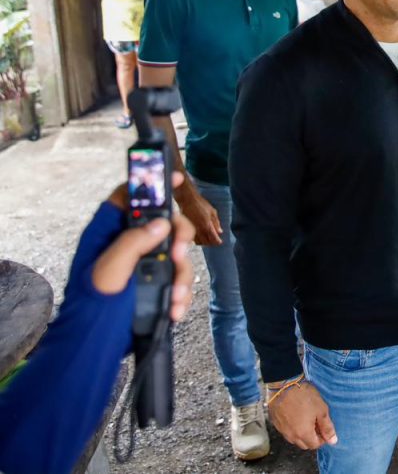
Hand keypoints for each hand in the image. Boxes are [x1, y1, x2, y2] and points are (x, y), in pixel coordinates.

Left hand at [92, 172, 195, 320]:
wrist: (96, 342)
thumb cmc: (93, 304)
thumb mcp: (109, 269)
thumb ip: (133, 242)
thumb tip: (162, 223)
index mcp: (110, 233)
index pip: (131, 198)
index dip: (152, 185)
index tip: (174, 179)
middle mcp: (130, 244)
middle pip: (166, 223)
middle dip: (178, 239)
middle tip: (176, 255)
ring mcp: (145, 263)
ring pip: (177, 253)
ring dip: (182, 275)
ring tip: (174, 296)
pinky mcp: (157, 282)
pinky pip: (180, 278)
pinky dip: (181, 293)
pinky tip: (172, 308)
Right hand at [175, 185, 222, 245]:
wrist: (187, 200)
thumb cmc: (201, 204)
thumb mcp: (212, 211)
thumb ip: (216, 222)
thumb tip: (220, 232)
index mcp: (207, 225)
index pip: (213, 238)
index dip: (217, 241)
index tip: (219, 242)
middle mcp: (199, 229)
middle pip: (206, 242)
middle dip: (211, 243)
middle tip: (214, 240)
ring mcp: (192, 230)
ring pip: (199, 242)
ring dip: (204, 242)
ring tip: (207, 239)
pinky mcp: (186, 229)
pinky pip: (193, 239)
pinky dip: (197, 240)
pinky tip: (200, 236)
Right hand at [268, 382, 337, 449]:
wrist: (283, 385)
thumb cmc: (304, 396)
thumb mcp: (321, 410)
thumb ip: (327, 427)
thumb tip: (333, 440)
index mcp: (303, 434)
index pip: (315, 445)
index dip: (322, 438)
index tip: (324, 428)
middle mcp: (291, 436)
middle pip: (304, 444)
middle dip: (312, 438)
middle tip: (316, 424)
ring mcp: (282, 430)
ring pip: (294, 439)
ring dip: (302, 434)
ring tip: (306, 419)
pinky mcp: (275, 423)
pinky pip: (286, 431)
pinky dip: (292, 428)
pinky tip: (296, 416)